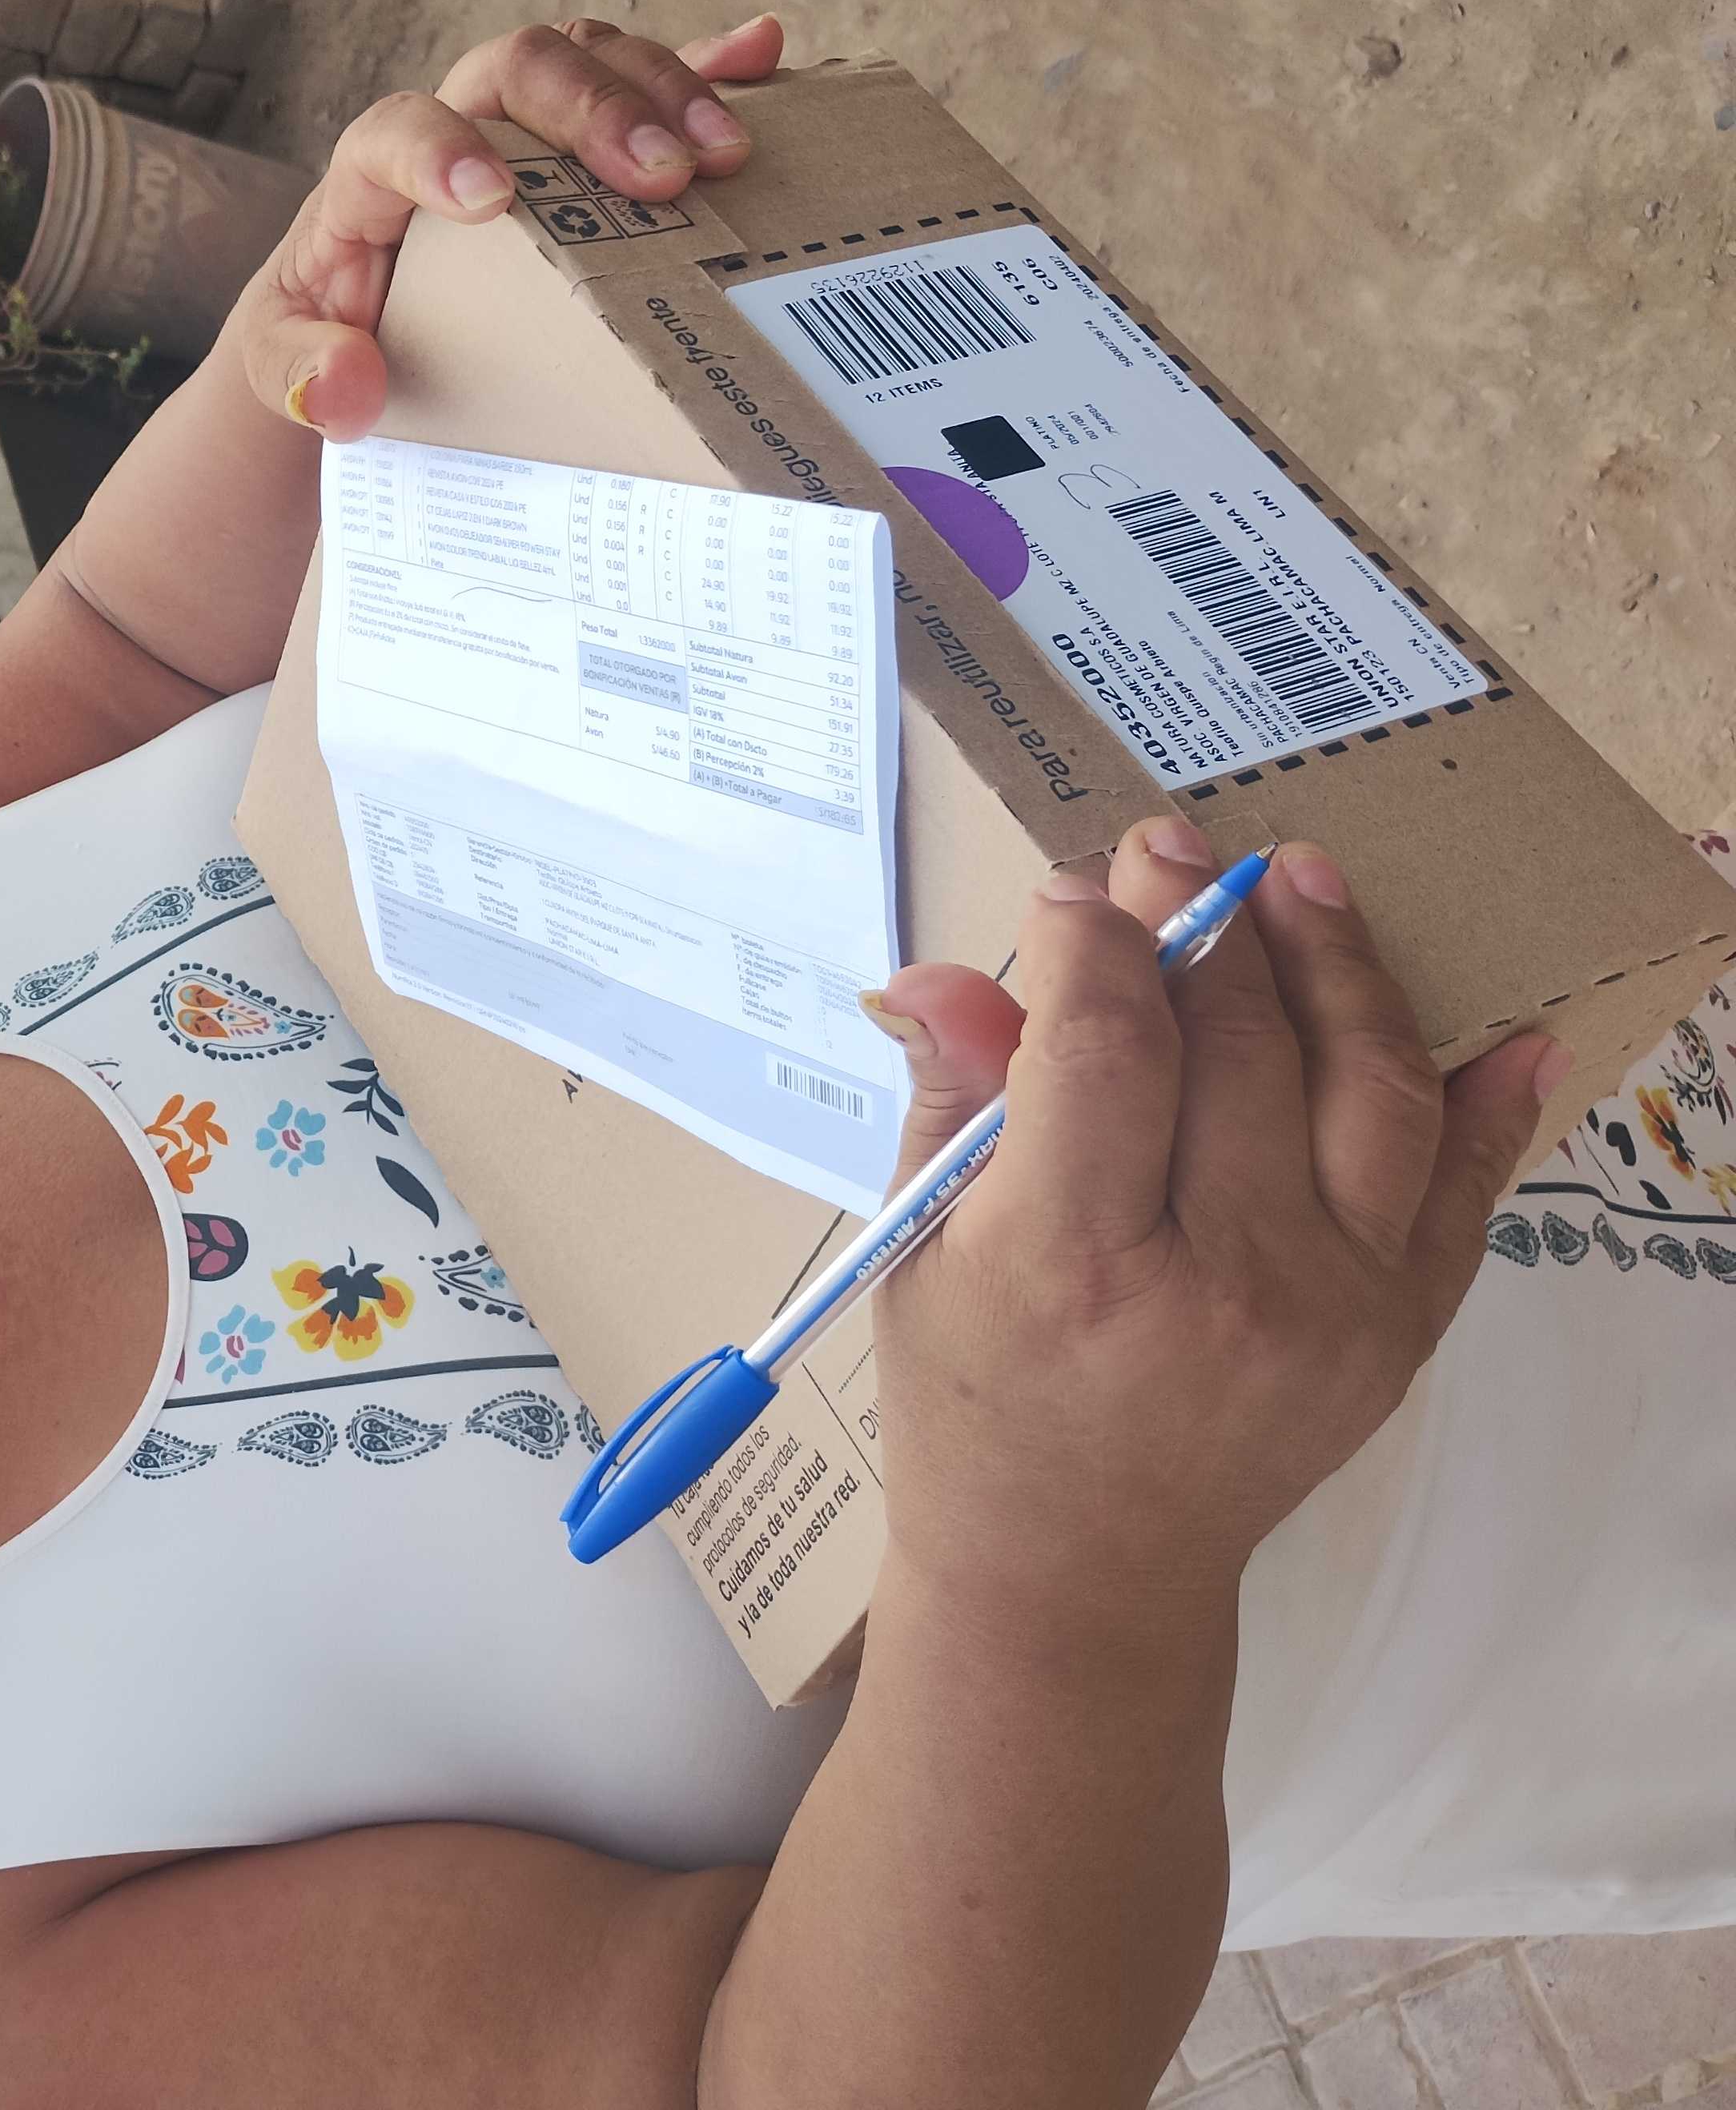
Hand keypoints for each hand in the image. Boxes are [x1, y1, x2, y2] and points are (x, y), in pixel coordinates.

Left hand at [226, 15, 787, 440]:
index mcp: (366, 181)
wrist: (346, 337)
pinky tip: (766, 54)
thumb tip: (344, 389)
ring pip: (587, 59)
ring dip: (660, 91)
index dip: (438, 146)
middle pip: (515, 68)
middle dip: (592, 108)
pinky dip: (708, 68)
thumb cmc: (317, 344)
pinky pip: (647, 87)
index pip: (393, 128)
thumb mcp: (279, 367)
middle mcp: (450, 129)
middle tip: (661, 177)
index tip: (490, 197)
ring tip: (724, 155)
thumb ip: (294, 373)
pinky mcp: (584, 152)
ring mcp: (525, 132)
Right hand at [862, 817, 1568, 1636]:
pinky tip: (1502, 1028)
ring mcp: (1330, 1310)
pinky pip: (1465, 1192)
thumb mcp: (920, 1252)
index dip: (1092, 941)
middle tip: (1171, 851)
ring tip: (1301, 881)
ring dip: (1338, 965)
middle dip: (1201, 922)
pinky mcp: (1398, 1335)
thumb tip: (947, 972)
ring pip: (1369, 1089)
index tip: (1070, 894)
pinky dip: (1490, 1102)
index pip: (1105, 1046)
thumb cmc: (974, 1401)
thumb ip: (954, 1103)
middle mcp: (1218, 1283)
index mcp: (1068, 1262)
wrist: (1079, 1570)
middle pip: (1240, 1046)